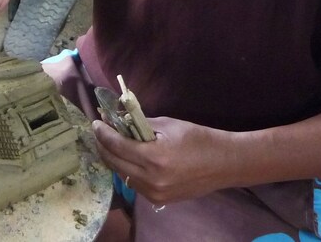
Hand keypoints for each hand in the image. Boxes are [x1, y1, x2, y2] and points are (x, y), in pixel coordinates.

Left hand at [91, 117, 237, 203]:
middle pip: (114, 162)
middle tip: (101, 132)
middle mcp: (151, 179)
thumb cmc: (198, 138)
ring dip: (113, 158)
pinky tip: (128, 158)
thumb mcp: (168, 125)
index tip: (96, 123)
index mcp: (154, 158)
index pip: (116, 145)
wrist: (224, 164)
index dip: (103, 133)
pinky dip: (127, 169)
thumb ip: (140, 124)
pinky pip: (134, 183)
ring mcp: (154, 193)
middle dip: (103, 145)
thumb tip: (117, 120)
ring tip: (112, 143)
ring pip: (121, 174)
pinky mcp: (158, 200)